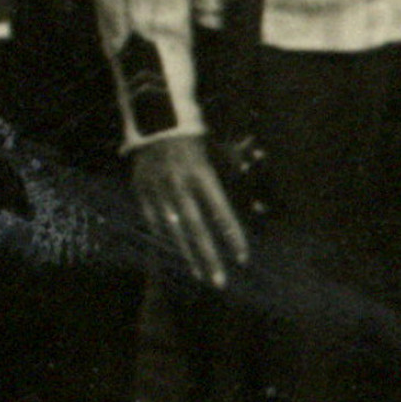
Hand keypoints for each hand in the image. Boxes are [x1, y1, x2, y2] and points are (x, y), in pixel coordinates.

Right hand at [130, 132, 248, 288]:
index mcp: (201, 172)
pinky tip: (175, 257)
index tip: (243, 259)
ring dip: (187, 255)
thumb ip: (232, 178)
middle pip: (197, 228)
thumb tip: (259, 206)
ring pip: (174, 229)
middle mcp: (179, 182)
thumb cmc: (195, 139)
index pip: (220, 212)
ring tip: (200, 276)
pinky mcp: (141, 189)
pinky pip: (153, 222)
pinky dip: (165, 241)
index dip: (232, 236)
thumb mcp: (215, 153)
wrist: (155, 119)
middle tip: (220, 283)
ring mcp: (157, 187)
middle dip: (209, 257)